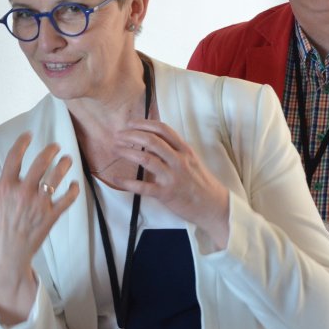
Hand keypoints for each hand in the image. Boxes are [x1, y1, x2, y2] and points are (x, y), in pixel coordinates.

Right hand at [0, 133, 79, 324]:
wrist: (6, 257)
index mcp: (5, 188)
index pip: (14, 159)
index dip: (22, 143)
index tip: (29, 135)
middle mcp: (23, 193)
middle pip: (39, 164)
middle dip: (50, 151)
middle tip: (55, 146)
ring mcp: (38, 204)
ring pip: (55, 178)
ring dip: (63, 166)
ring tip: (67, 160)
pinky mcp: (50, 216)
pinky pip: (66, 200)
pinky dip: (72, 191)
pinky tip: (74, 184)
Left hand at [113, 119, 229, 246]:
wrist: (213, 205)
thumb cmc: (200, 182)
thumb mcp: (191, 160)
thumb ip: (174, 150)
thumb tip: (151, 140)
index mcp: (185, 150)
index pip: (163, 130)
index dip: (144, 124)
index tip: (130, 123)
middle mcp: (179, 160)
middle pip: (152, 141)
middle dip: (131, 135)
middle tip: (117, 135)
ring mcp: (173, 177)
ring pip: (146, 159)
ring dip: (127, 152)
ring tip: (115, 149)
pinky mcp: (167, 194)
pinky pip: (143, 187)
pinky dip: (127, 182)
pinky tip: (116, 179)